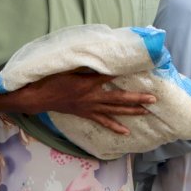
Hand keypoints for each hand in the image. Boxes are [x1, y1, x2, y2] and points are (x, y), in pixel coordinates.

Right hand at [21, 71, 155, 134]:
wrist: (37, 98)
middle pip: (119, 98)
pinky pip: (103, 122)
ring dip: (131, 112)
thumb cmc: (51, 80)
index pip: (110, 77)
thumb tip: (100, 59)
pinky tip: (126, 132)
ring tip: (147, 112)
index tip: (141, 70)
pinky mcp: (86, 114)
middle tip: (153, 99)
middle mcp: (92, 97)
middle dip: (137, 98)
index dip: (124, 74)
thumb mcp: (67, 68)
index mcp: (88, 83)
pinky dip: (115, 127)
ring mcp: (90, 108)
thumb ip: (85, 64)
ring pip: (114, 111)